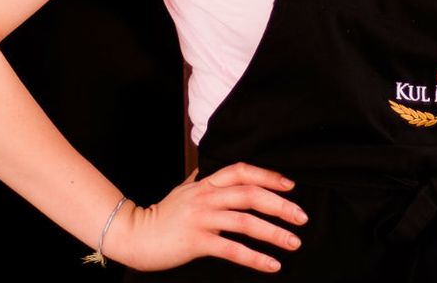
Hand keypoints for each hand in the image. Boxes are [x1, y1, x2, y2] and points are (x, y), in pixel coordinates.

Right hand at [106, 163, 307, 272]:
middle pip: (250, 194)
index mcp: (206, 184)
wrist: (135, 235)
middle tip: (302, 218)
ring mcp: (201, 218)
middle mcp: (206, 197)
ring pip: (245, 222)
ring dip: (273, 232)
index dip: (268, 176)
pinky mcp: (196, 241)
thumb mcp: (183, 190)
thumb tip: (209, 171)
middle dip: (280, 205)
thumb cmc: (161, 214)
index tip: (290, 186)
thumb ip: (200, 181)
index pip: (242, 171)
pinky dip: (255, 257)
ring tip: (293, 242)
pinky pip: (232, 249)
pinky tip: (271, 265)